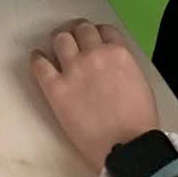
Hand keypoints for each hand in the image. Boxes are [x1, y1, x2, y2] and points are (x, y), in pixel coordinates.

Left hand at [29, 20, 157, 172]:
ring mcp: (74, 70)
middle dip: (78, 33)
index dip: (98, 33)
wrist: (127, 146)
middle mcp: (95, 55)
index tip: (94, 38)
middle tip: (74, 40)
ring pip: (60, 39)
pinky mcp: (56, 88)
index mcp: (119, 54)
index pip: (105, 30)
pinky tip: (37, 59)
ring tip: (56, 47)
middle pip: (81, 29)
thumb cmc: (139, 122)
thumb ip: (124, 67)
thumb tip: (112, 65)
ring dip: (60, 41)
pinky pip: (40, 65)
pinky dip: (37, 59)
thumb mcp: (140, 83)